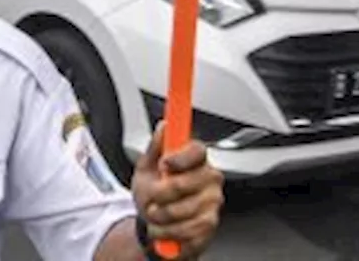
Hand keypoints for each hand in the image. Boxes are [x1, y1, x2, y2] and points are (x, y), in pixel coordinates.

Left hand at [131, 122, 223, 258]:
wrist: (155, 224)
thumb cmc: (153, 192)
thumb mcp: (146, 167)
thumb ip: (155, 147)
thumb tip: (164, 126)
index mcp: (195, 159)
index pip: (197, 150)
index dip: (181, 157)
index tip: (164, 164)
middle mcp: (209, 179)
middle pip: (188, 183)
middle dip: (161, 194)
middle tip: (151, 199)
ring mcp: (213, 202)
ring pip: (186, 210)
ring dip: (162, 217)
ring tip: (154, 216)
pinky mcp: (211, 224)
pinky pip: (189, 231)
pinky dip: (169, 232)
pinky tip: (164, 229)